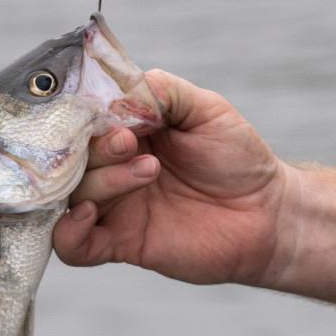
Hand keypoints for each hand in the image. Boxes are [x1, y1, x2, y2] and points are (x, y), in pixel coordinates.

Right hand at [55, 70, 293, 285]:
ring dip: (102, 181)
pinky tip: (90, 214)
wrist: (266, 213)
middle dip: (96, 148)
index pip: (82, 121)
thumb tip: (121, 89)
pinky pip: (73, 246)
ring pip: (71, 195)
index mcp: (127, 131)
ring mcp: (115, 207)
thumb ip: (163, 92)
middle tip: (130, 143)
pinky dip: (68, 232)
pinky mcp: (121, 243)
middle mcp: (113, 168)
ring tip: (148, 171)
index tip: (114, 115)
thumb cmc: (238, 159)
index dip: (87, 115)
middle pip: (70, 158)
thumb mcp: (205, 109)